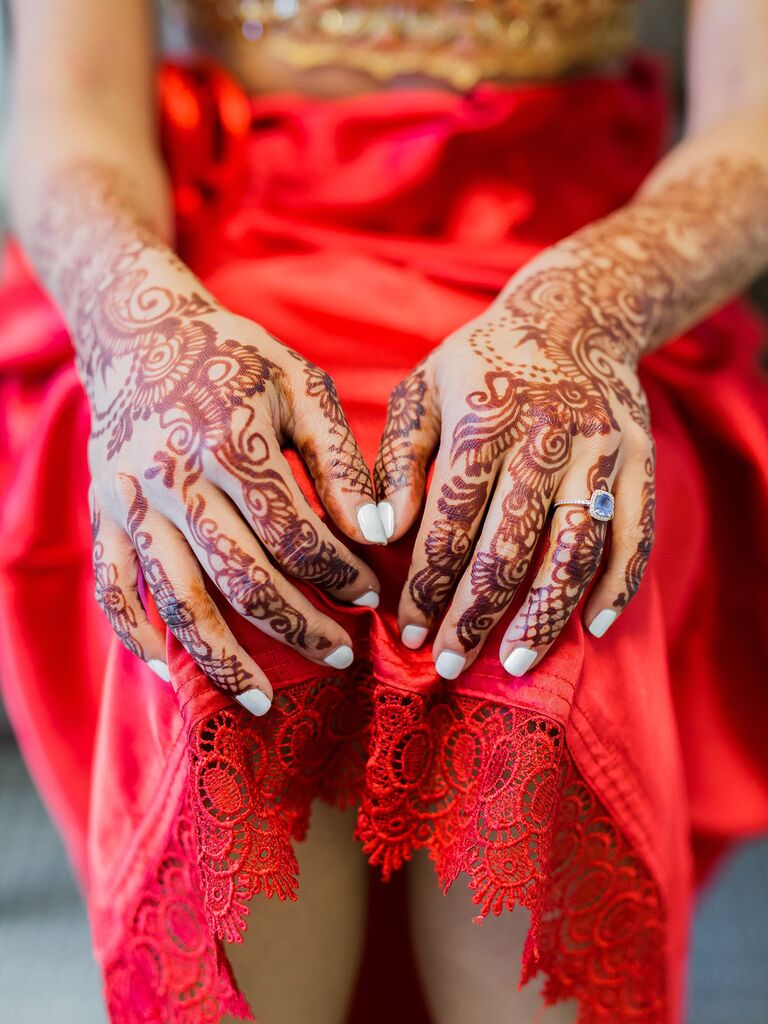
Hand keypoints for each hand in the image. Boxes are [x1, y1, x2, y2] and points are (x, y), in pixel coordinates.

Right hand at [85, 253, 385, 714]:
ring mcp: (131, 505)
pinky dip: (142, 640)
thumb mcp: (301, 387)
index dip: (338, 575)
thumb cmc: (235, 359)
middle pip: (242, 579)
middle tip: (341, 658)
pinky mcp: (104, 518)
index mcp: (231, 443)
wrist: (140, 335)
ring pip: (179, 601)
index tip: (370, 598)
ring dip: (225, 659)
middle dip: (298, 628)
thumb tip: (378, 533)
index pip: (295, 535)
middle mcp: (175, 481)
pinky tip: (175, 676)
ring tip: (265, 702)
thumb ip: (340, 462)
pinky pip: (116, 592)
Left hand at [374, 246, 655, 679]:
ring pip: (575, 549)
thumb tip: (382, 532)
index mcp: (484, 419)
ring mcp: (601, 449)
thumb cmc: (480, 364)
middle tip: (450, 666)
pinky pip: (635, 534)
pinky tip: (591, 626)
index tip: (406, 632)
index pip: (452, 521)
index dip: (428, 583)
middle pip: (510, 546)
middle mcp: (547, 436)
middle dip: (476, 614)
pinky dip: (616, 585)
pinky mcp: (639, 460)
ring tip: (515, 661)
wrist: (574, 315)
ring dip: (544, 614)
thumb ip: (398, 460)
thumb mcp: (423, 391)